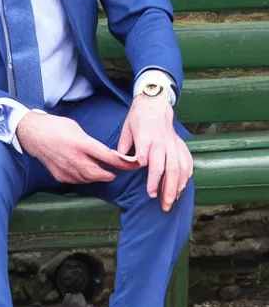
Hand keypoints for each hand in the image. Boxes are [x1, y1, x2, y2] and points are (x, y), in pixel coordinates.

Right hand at [16, 111, 139, 183]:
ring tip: (102, 172)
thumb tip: (104, 153)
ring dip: (97, 176)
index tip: (132, 164)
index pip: (108, 157)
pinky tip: (84, 172)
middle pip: (99, 174)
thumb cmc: (57, 127)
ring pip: (88, 179)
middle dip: (110, 174)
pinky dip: (84, 178)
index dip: (122, 163)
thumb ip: (91, 143)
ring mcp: (66, 169)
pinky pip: (77, 180)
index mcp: (82, 144)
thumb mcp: (78, 129)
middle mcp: (75, 159)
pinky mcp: (60, 176)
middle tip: (116, 172)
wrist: (33, 134)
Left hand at [117, 94, 192, 211]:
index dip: (150, 174)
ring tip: (171, 201)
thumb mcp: (126, 129)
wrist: (155, 102)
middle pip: (167, 168)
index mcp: (146, 138)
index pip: (148, 158)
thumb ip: (123, 147)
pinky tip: (182, 188)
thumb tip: (119, 163)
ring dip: (176, 186)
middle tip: (161, 204)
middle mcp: (161, 142)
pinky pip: (186, 162)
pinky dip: (186, 176)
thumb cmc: (138, 117)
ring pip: (179, 168)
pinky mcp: (180, 144)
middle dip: (165, 187)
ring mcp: (173, 144)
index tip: (149, 190)